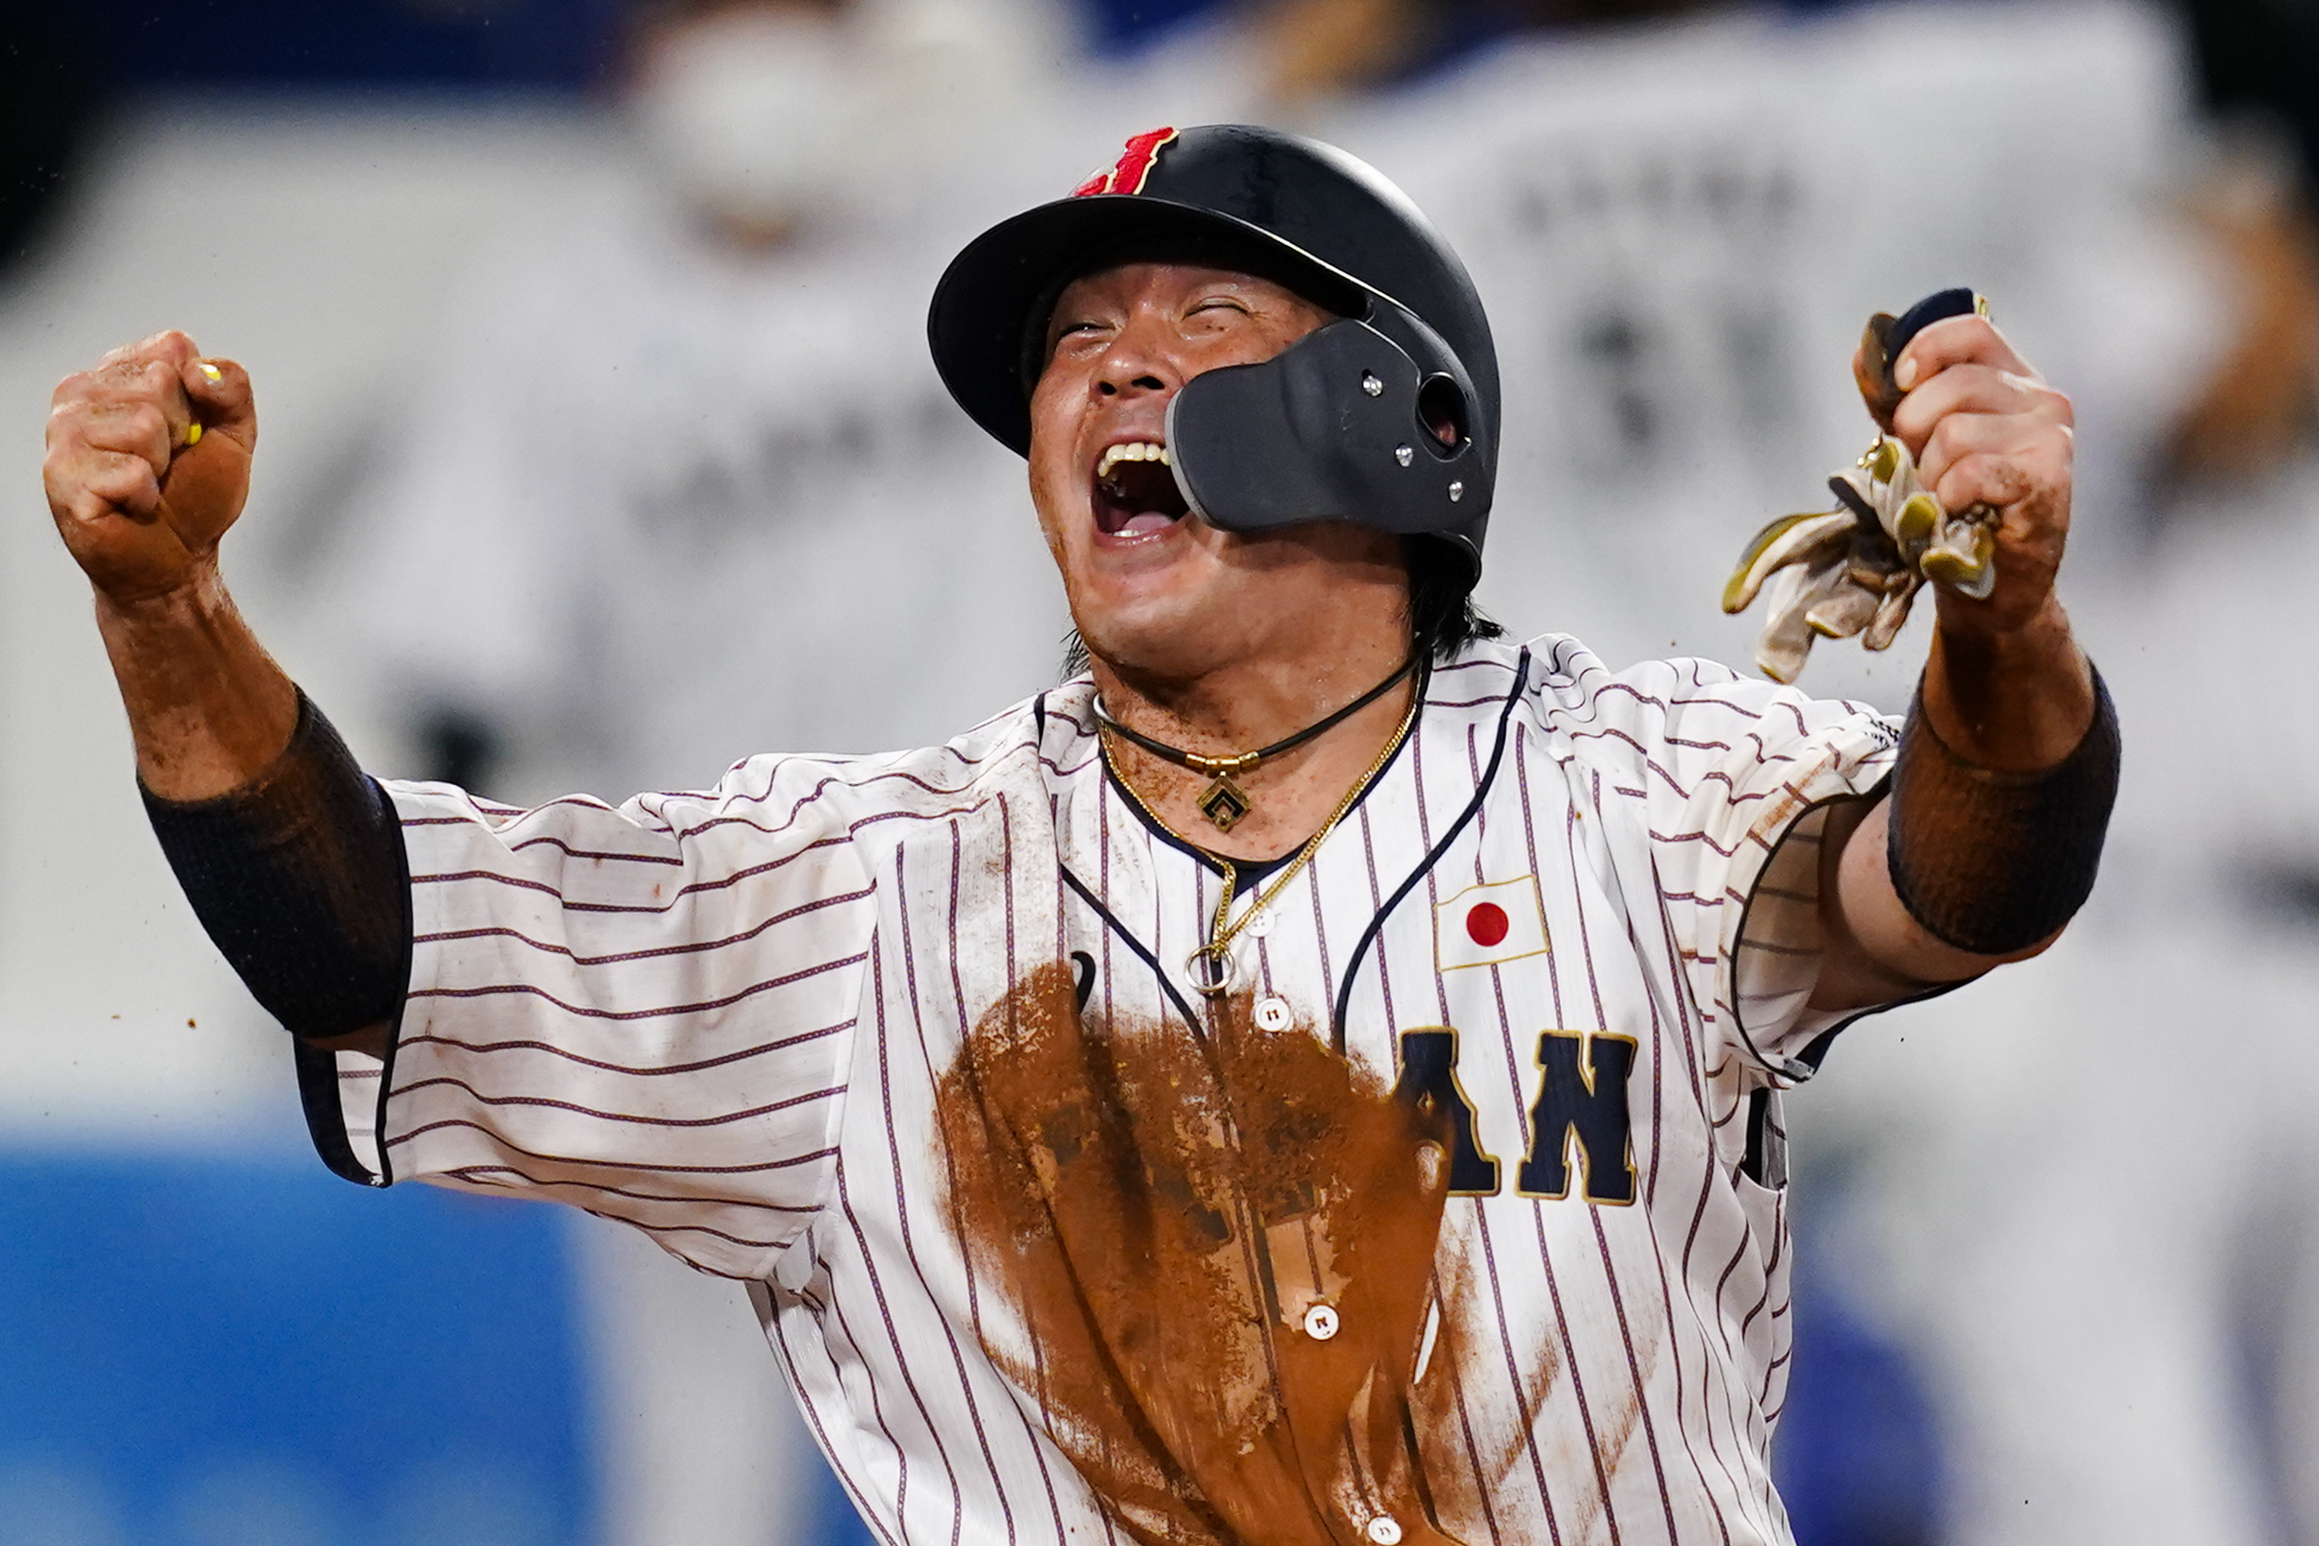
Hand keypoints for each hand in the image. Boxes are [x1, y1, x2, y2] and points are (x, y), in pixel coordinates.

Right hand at [45, 331, 255, 605]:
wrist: (177, 559)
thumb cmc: (195, 497)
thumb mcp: (235, 434)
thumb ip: (232, 388)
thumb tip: (199, 370)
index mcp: (121, 373)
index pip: (173, 349)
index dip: (199, 397)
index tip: (190, 432)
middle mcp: (82, 392)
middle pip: (159, 382)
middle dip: (182, 433)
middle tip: (167, 464)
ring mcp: (64, 432)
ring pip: (143, 425)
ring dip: (160, 466)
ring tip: (147, 483)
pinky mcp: (61, 474)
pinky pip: (129, 471)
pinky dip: (144, 495)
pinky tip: (129, 503)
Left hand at [1857, 314, 2073, 636]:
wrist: (1992, 585)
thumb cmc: (1956, 510)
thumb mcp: (1923, 445)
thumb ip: (1899, 402)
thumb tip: (1861, 356)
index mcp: (2013, 379)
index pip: (1971, 330)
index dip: (1925, 348)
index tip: (1899, 384)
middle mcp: (2042, 399)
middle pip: (1953, 384)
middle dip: (1913, 429)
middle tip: (1918, 469)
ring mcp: (2050, 437)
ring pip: (1955, 433)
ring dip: (1929, 475)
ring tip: (1943, 499)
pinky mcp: (2047, 478)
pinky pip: (1970, 471)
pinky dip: (1948, 497)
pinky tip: (1959, 512)